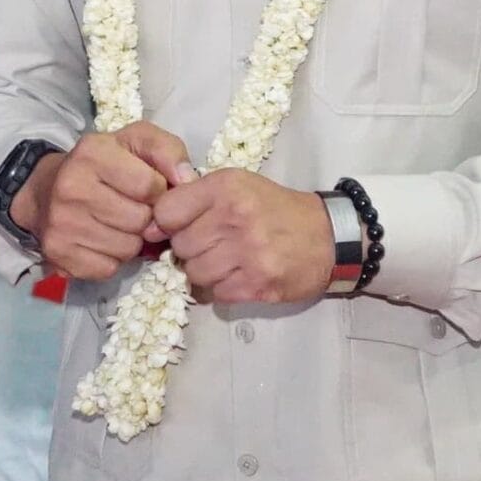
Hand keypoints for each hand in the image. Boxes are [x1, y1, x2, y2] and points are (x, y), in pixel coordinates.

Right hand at [18, 124, 190, 281]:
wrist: (46, 189)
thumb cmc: (103, 164)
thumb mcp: (135, 141)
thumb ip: (167, 151)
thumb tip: (188, 180)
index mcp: (92, 153)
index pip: (149, 186)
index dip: (159, 191)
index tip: (150, 189)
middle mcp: (71, 187)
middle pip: (140, 220)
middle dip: (145, 217)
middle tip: (133, 208)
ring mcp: (61, 223)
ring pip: (127, 248)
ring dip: (131, 240)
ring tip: (117, 223)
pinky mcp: (59, 253)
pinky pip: (108, 268)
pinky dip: (112, 259)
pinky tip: (102, 240)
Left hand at [151, 169, 335, 304]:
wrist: (328, 237)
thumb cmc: (276, 209)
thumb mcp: (238, 185)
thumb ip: (196, 198)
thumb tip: (152, 226)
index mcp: (226, 188)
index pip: (166, 211)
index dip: (166, 224)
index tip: (178, 227)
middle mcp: (235, 218)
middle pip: (180, 247)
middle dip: (189, 249)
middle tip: (211, 245)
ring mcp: (247, 254)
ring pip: (194, 273)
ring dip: (204, 272)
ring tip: (226, 261)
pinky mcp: (256, 284)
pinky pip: (215, 294)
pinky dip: (221, 289)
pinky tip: (239, 275)